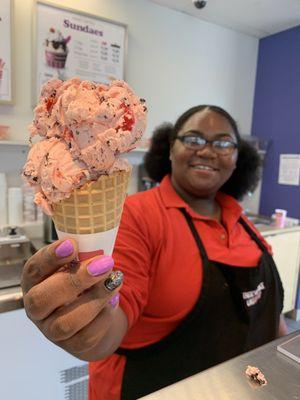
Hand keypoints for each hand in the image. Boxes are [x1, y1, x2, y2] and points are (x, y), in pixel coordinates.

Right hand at [21, 239, 122, 357]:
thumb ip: (82, 256)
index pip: (34, 269)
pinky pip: (87, 336)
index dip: (51, 257)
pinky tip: (113, 300)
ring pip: (66, 323)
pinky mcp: (72, 345)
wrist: (95, 316)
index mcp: (35, 282)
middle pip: (42, 300)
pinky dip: (104, 316)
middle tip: (103, 263)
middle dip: (75, 280)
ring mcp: (52, 330)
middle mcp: (37, 308)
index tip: (72, 244)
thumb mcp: (78, 264)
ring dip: (95, 298)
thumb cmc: (83, 282)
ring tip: (114, 280)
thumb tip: (96, 248)